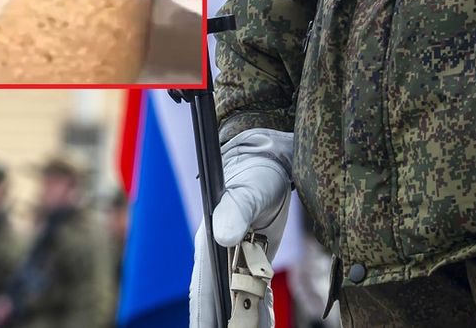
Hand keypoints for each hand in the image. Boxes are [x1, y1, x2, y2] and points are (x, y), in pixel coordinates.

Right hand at [188, 129, 291, 327]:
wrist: (271, 163)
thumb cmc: (256, 172)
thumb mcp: (249, 189)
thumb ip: (236, 209)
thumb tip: (221, 236)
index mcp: (210, 242)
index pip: (204, 287)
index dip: (205, 313)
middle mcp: (219, 255)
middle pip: (216, 300)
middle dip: (219, 320)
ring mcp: (237, 259)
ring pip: (234, 299)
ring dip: (239, 320)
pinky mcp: (255, 260)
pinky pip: (254, 291)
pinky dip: (257, 311)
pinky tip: (263, 324)